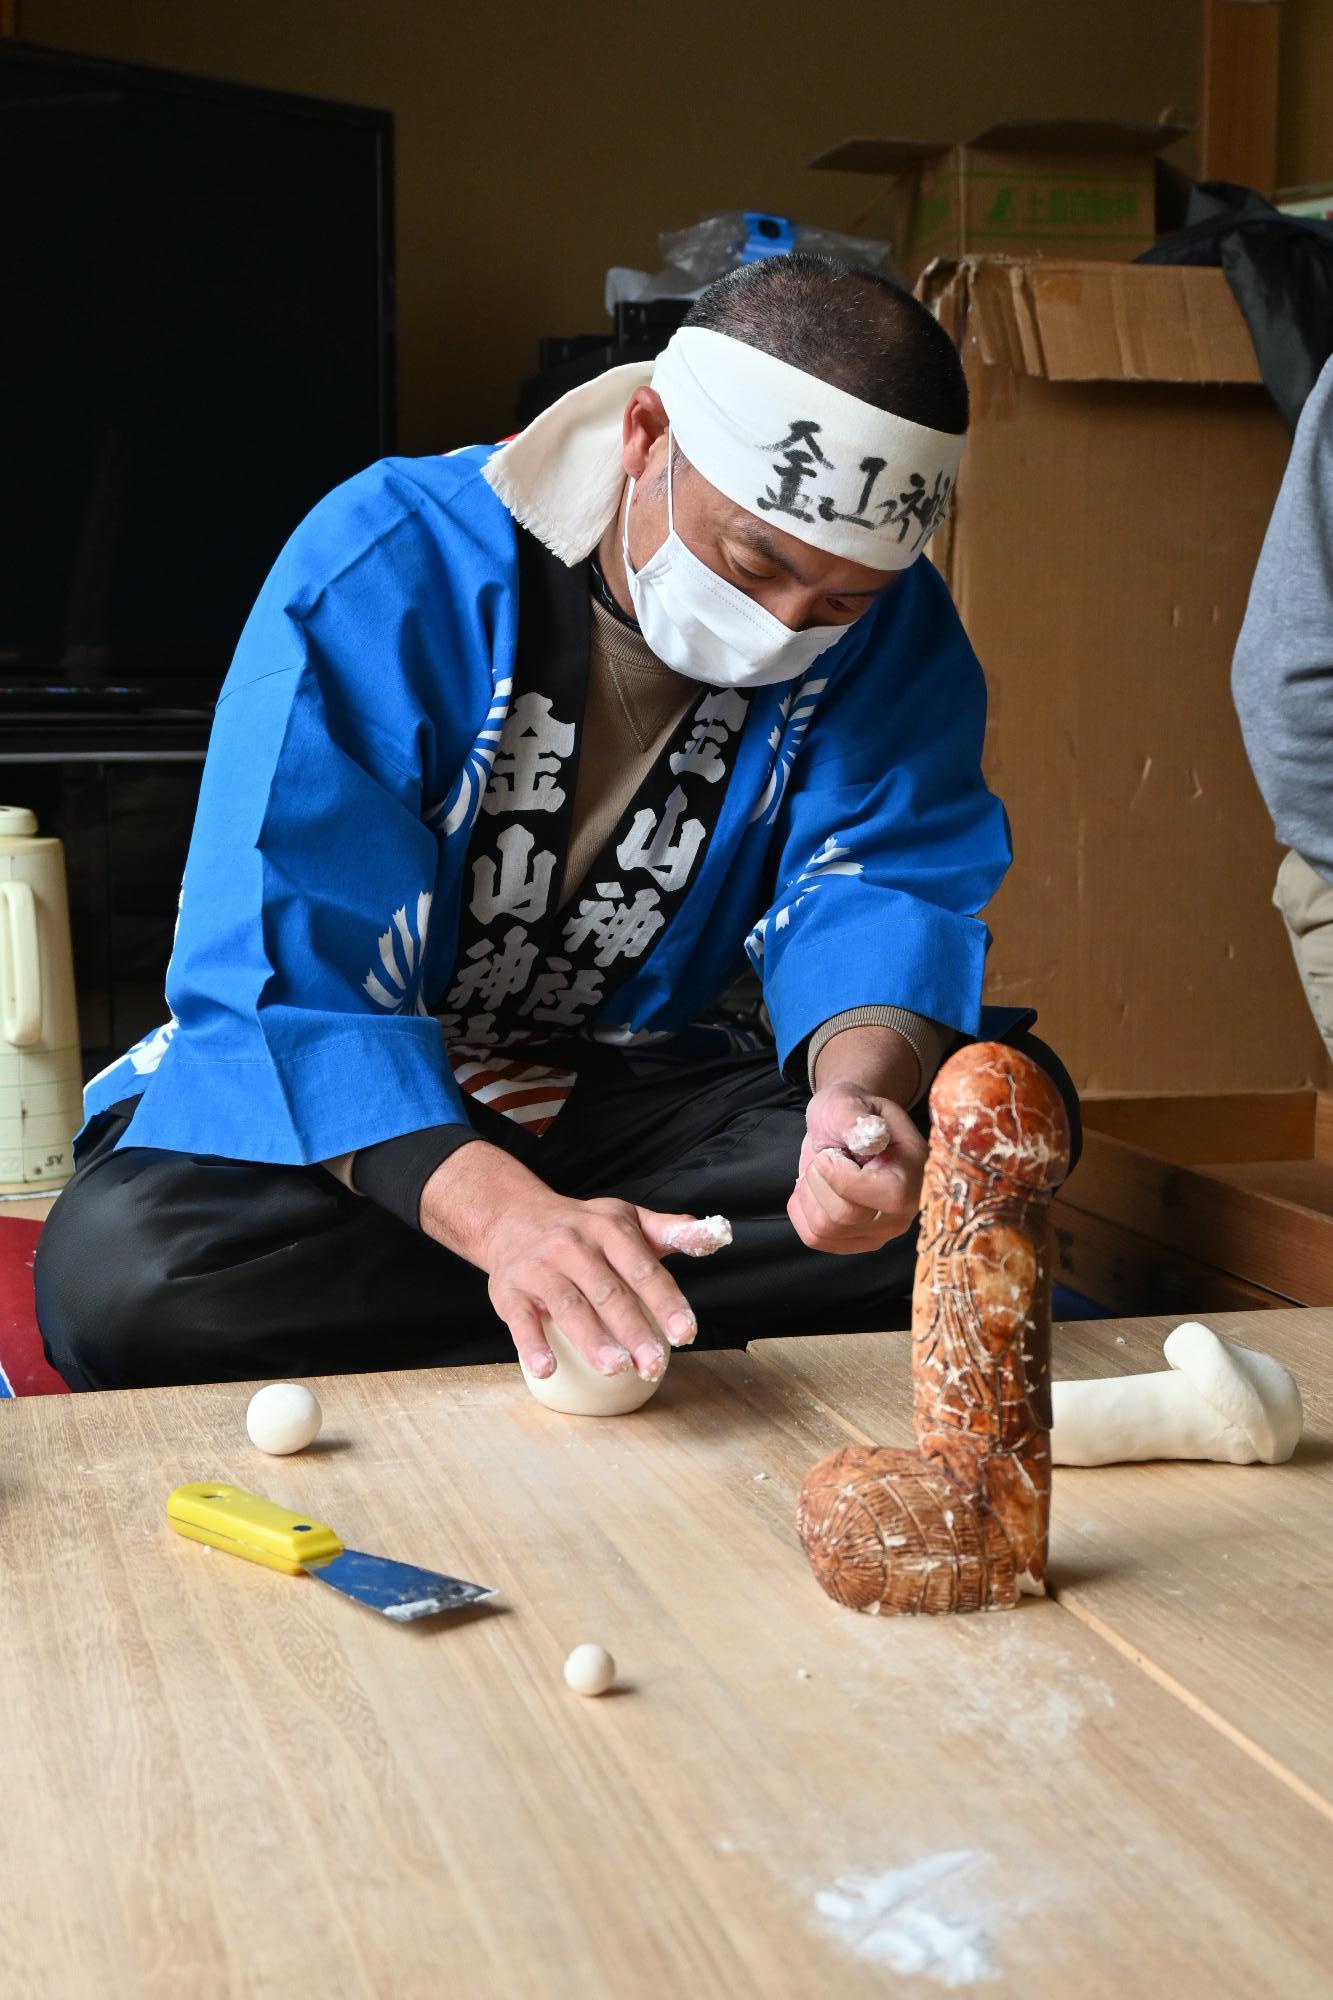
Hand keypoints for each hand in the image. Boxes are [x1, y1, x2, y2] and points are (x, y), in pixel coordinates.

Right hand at [419, 1143, 704, 1383]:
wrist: (512, 1216)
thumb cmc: (582, 1227)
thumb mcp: (626, 1219)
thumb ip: (672, 1230)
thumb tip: (720, 1234)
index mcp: (609, 1229)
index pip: (643, 1269)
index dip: (666, 1302)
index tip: (687, 1334)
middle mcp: (574, 1245)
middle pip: (609, 1292)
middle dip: (634, 1330)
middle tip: (654, 1366)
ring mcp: (540, 1268)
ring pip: (569, 1306)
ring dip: (592, 1340)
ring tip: (615, 1368)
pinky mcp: (509, 1290)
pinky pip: (520, 1320)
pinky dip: (532, 1345)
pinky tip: (547, 1369)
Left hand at [788, 1083, 925, 1254]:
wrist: (847, 1130)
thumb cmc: (851, 1114)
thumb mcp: (849, 1103)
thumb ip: (856, 1119)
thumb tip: (869, 1134)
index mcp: (915, 1170)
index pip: (890, 1195)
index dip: (846, 1179)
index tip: (827, 1155)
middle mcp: (904, 1211)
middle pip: (847, 1216)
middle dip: (819, 1180)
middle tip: (825, 1156)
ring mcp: (880, 1233)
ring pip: (825, 1229)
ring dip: (809, 1193)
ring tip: (822, 1171)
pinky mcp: (855, 1243)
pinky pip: (814, 1238)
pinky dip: (801, 1210)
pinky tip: (813, 1190)